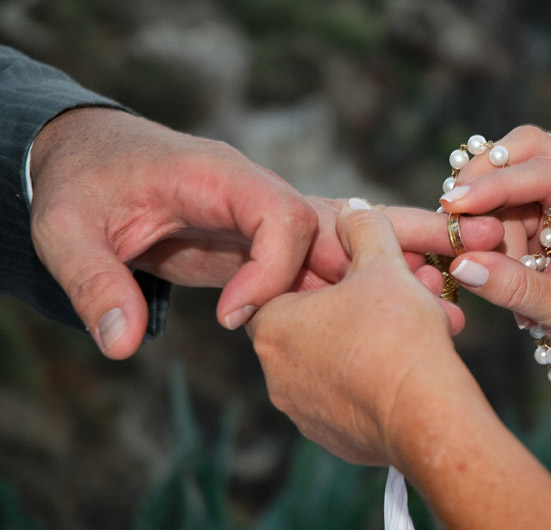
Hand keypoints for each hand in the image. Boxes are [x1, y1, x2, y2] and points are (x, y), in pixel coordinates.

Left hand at [30, 107, 317, 358]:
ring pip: (325, 244)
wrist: (89, 156)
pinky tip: (312, 331)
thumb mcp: (65, 231)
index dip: (273, 270)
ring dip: (331, 291)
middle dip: (332, 283)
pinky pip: (302, 261)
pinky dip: (314, 293)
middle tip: (315, 342)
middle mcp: (251, 189)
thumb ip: (94, 283)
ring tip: (324, 342)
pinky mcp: (253, 238)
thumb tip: (123, 345)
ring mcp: (257, 213)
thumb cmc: (80, 183)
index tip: (232, 318)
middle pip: (324, 228)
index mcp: (216, 174)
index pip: (282, 213)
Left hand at [246, 199, 550, 528]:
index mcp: (274, 327)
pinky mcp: (335, 439)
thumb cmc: (397, 333)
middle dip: (357, 306)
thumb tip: (355, 210)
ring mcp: (304, 412)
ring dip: (370, 341)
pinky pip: (351, 398)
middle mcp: (277, 374)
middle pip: (315, 325)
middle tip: (399, 294)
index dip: (322, 273)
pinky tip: (410, 366)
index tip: (356, 270)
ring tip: (418, 328)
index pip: (281, 287)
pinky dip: (375, 379)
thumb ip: (365, 228)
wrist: (426, 415)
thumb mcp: (382, 264)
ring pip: (336, 362)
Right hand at [441, 126, 550, 407]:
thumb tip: (460, 263)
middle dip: (486, 180)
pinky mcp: (542, 222)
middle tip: (454, 214)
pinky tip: (493, 266)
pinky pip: (502, 211)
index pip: (547, 172)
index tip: (455, 203)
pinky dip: (488, 234)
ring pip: (506, 184)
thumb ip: (511, 286)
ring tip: (492, 269)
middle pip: (526, 152)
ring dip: (486, 220)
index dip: (497, 184)